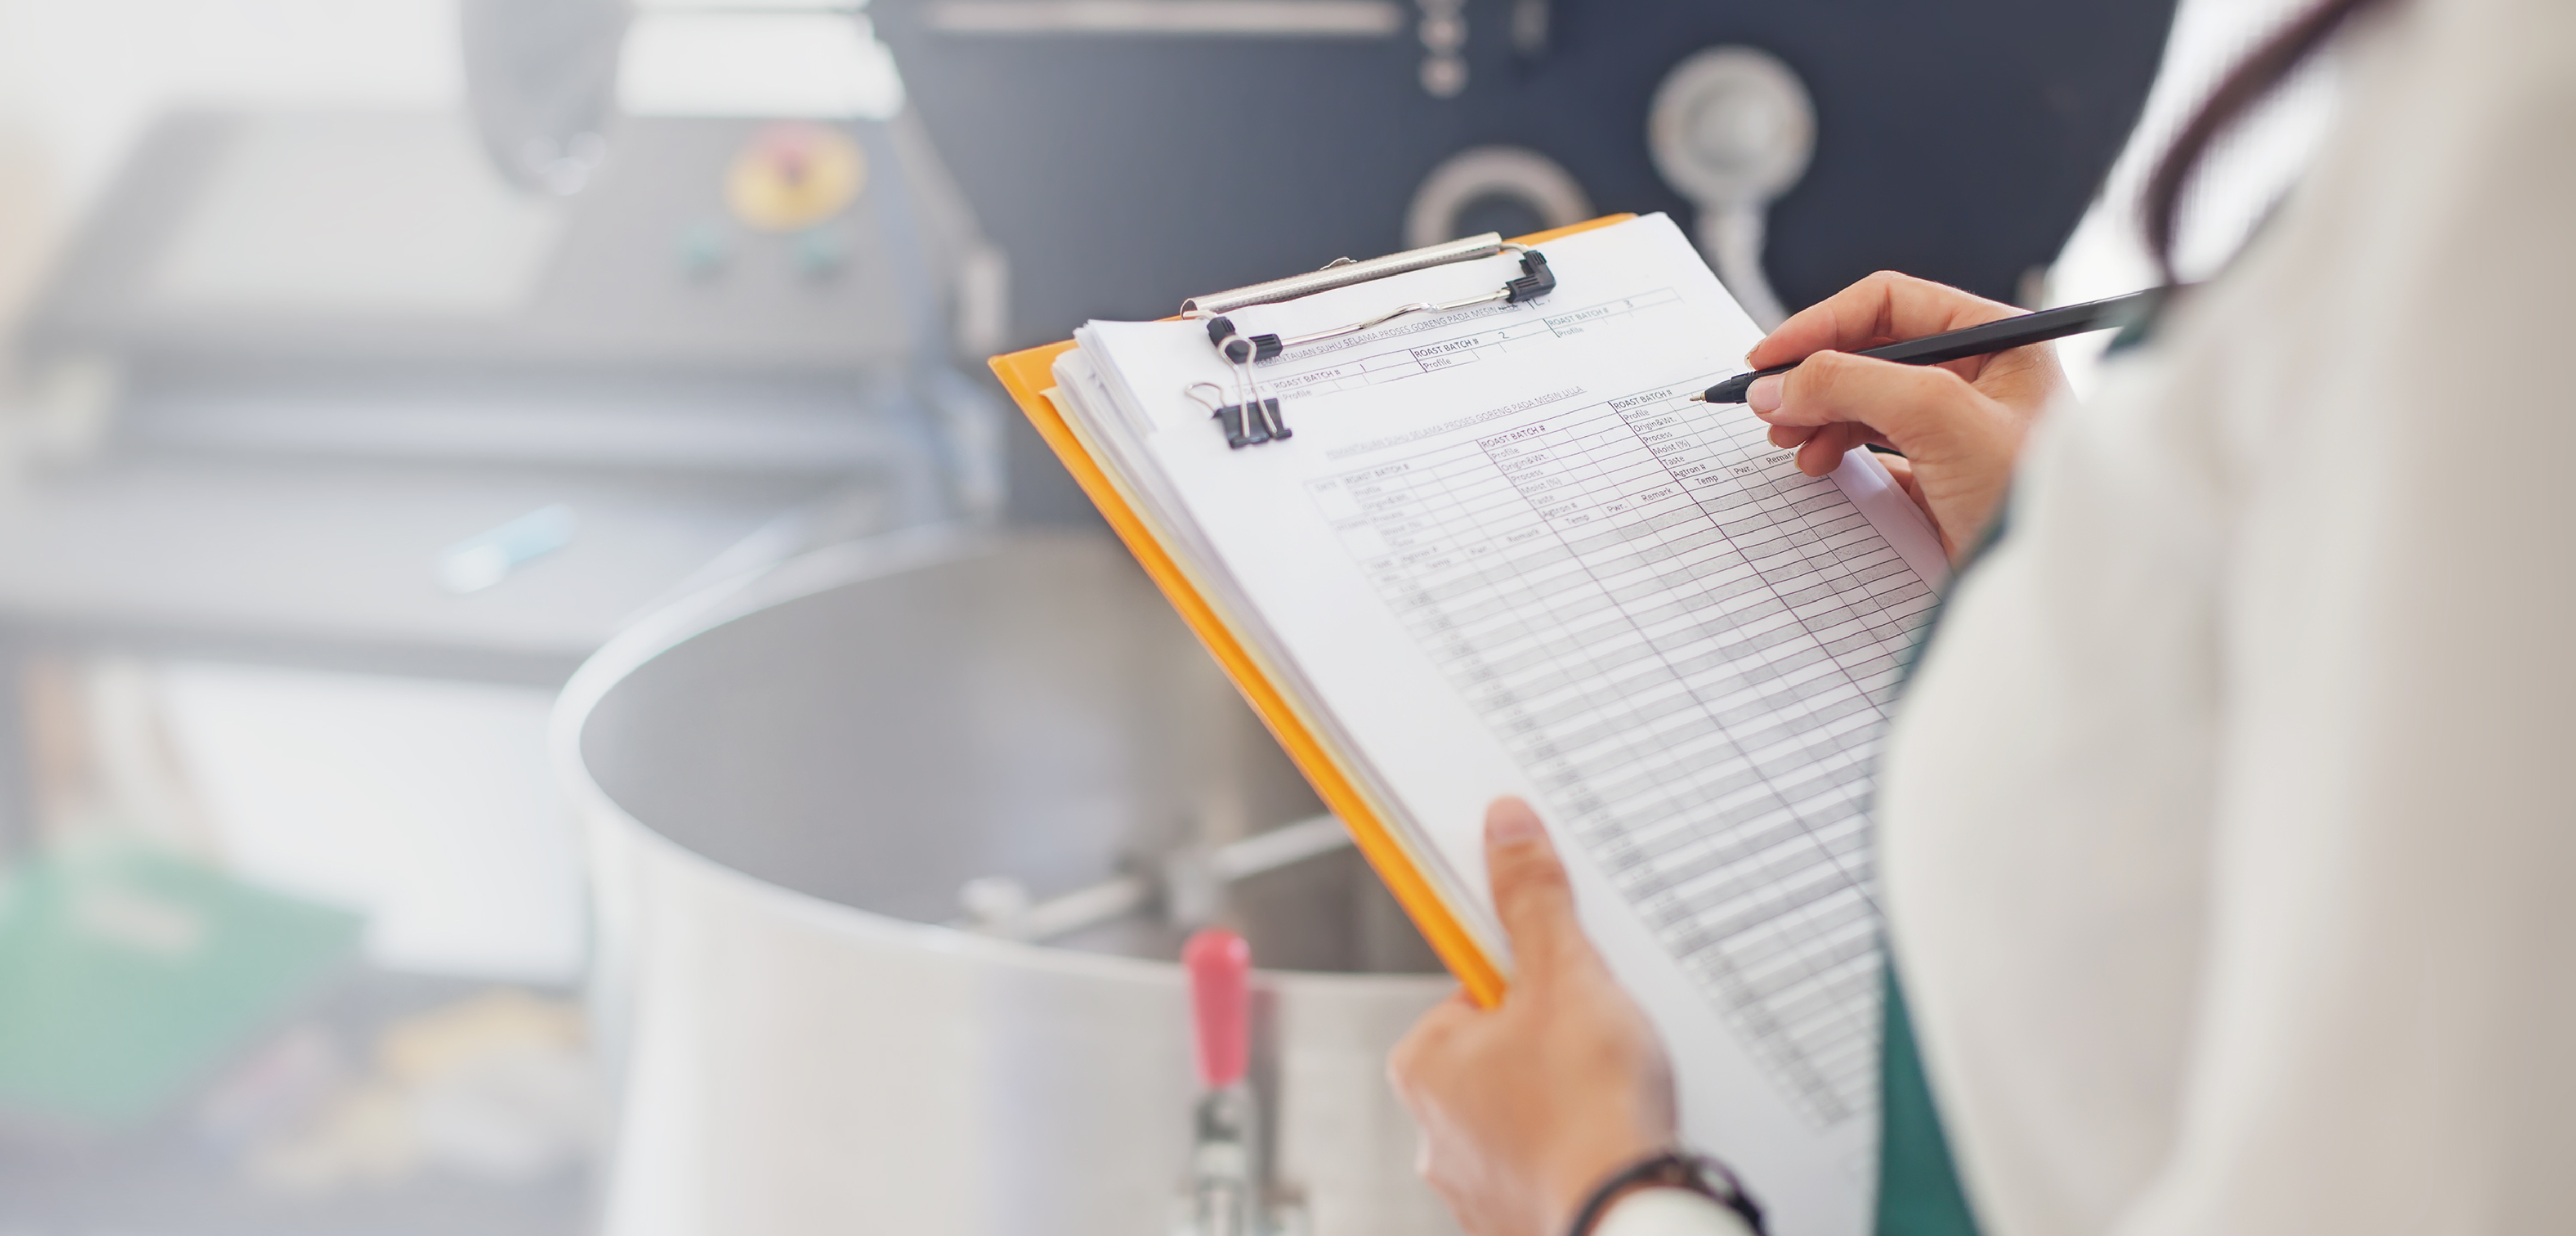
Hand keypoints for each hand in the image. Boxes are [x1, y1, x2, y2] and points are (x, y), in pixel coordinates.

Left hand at [1388, 798, 1674, 1235]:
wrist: (1629, 1218)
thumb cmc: (1590, 1111)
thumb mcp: (1566, 978)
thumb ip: (1534, 902)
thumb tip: (1506, 830)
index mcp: (1424, 1064)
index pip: (1474, 989)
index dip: (1533, 977)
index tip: (1569, 981)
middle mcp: (1435, 1129)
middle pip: (1504, 1049)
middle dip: (1556, 1040)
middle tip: (1602, 1042)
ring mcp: (1476, 1183)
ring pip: (1529, 1109)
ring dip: (1571, 1097)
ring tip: (1614, 1096)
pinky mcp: (1519, 1219)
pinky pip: (1551, 1163)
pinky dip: (1581, 1149)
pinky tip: (1614, 1142)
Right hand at [1743, 271, 2068, 558]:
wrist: (2051, 589)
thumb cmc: (2026, 495)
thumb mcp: (1939, 417)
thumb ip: (1853, 384)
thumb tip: (1778, 384)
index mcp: (1994, 338)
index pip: (1889, 303)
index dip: (1820, 323)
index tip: (1768, 358)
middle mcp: (1979, 374)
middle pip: (1869, 351)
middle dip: (1814, 376)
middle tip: (1770, 407)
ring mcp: (1959, 426)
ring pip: (1866, 399)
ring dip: (1819, 414)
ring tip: (1790, 440)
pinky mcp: (1943, 474)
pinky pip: (1874, 447)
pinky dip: (1837, 450)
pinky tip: (1821, 466)